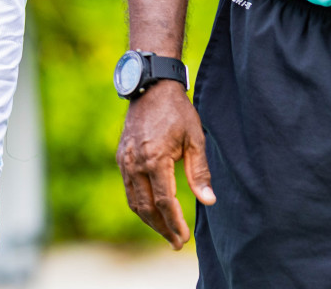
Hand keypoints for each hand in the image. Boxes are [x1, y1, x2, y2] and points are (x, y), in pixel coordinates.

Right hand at [116, 79, 215, 248]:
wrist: (150, 87)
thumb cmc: (177, 112)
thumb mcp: (195, 139)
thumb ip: (199, 172)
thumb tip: (208, 201)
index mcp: (155, 159)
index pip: (164, 202)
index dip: (174, 223)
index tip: (185, 238)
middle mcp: (135, 163)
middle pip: (146, 208)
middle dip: (162, 228)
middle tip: (177, 243)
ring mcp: (125, 160)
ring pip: (134, 201)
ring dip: (149, 220)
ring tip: (166, 232)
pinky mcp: (122, 157)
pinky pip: (128, 189)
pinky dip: (140, 205)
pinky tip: (152, 210)